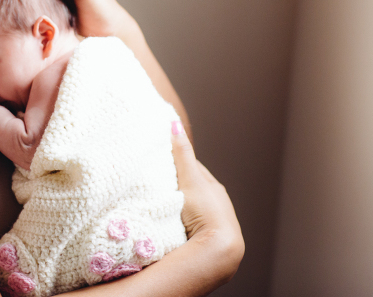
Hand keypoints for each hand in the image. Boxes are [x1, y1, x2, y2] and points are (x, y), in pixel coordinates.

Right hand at [171, 124, 243, 277]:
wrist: (217, 250)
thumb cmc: (206, 212)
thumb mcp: (190, 179)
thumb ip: (181, 154)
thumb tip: (174, 123)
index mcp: (214, 188)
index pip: (193, 169)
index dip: (176, 162)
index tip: (159, 157)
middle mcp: (217, 204)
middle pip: (193, 188)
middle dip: (176, 183)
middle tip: (154, 180)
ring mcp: (212, 223)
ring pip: (191, 207)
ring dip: (178, 204)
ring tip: (158, 202)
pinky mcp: (206, 240)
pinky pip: (190, 224)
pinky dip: (180, 220)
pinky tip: (169, 223)